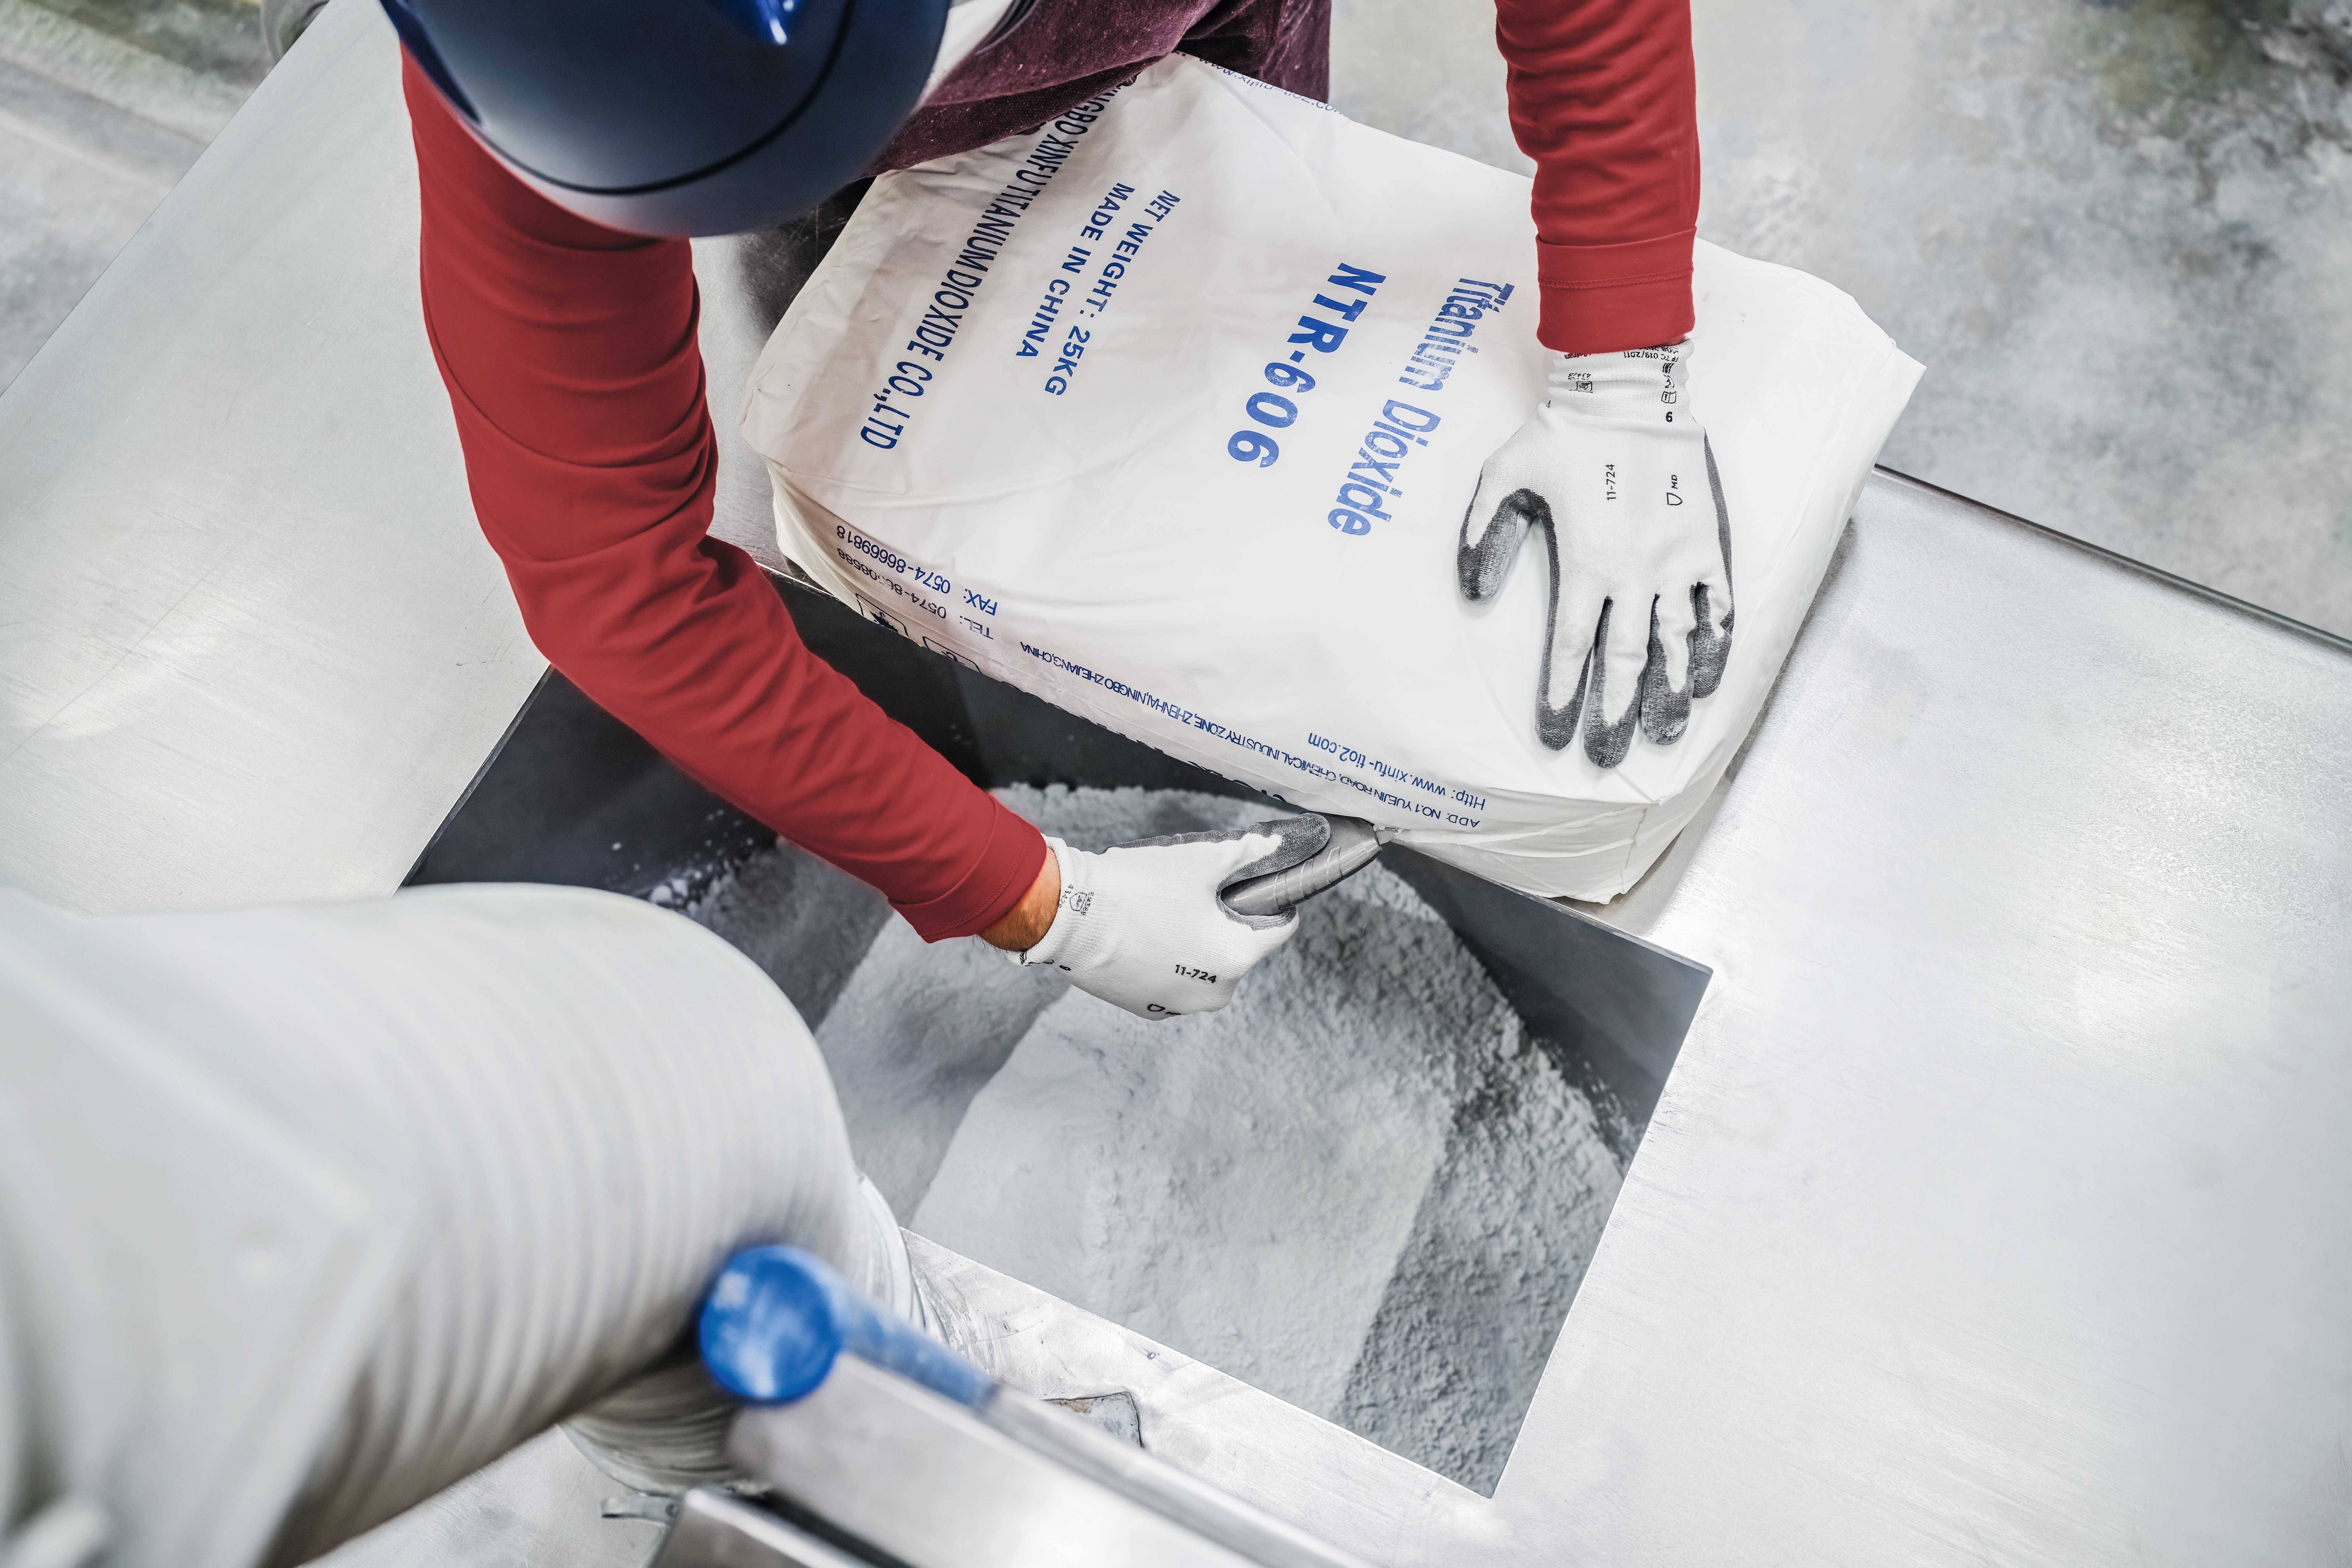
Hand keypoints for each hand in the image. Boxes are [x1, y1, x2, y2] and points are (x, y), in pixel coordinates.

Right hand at [1007, 816, 1329, 1017]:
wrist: (1070, 917)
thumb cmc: (1137, 887)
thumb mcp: (1202, 859)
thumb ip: (1248, 852)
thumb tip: (1278, 843)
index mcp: (1237, 956)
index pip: (1279, 927)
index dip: (1270, 899)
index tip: (1249, 884)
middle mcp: (1215, 992)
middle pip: (1240, 948)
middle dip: (1225, 922)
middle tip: (1194, 894)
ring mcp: (1180, 1004)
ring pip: (1207, 966)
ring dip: (1196, 942)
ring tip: (1165, 913)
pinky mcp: (1150, 1009)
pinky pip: (1176, 981)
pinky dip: (1169, 961)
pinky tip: (1146, 934)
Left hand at [1459, 343, 1732, 767]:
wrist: (1628, 388)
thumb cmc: (1562, 433)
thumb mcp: (1502, 475)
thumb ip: (1481, 533)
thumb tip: (1471, 593)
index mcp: (1584, 562)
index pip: (1571, 648)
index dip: (1563, 696)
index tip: (1556, 735)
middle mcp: (1633, 572)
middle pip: (1624, 661)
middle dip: (1613, 713)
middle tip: (1607, 756)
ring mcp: (1676, 560)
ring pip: (1675, 643)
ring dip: (1670, 693)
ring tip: (1665, 733)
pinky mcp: (1706, 544)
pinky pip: (1716, 605)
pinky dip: (1713, 644)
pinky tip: (1706, 677)